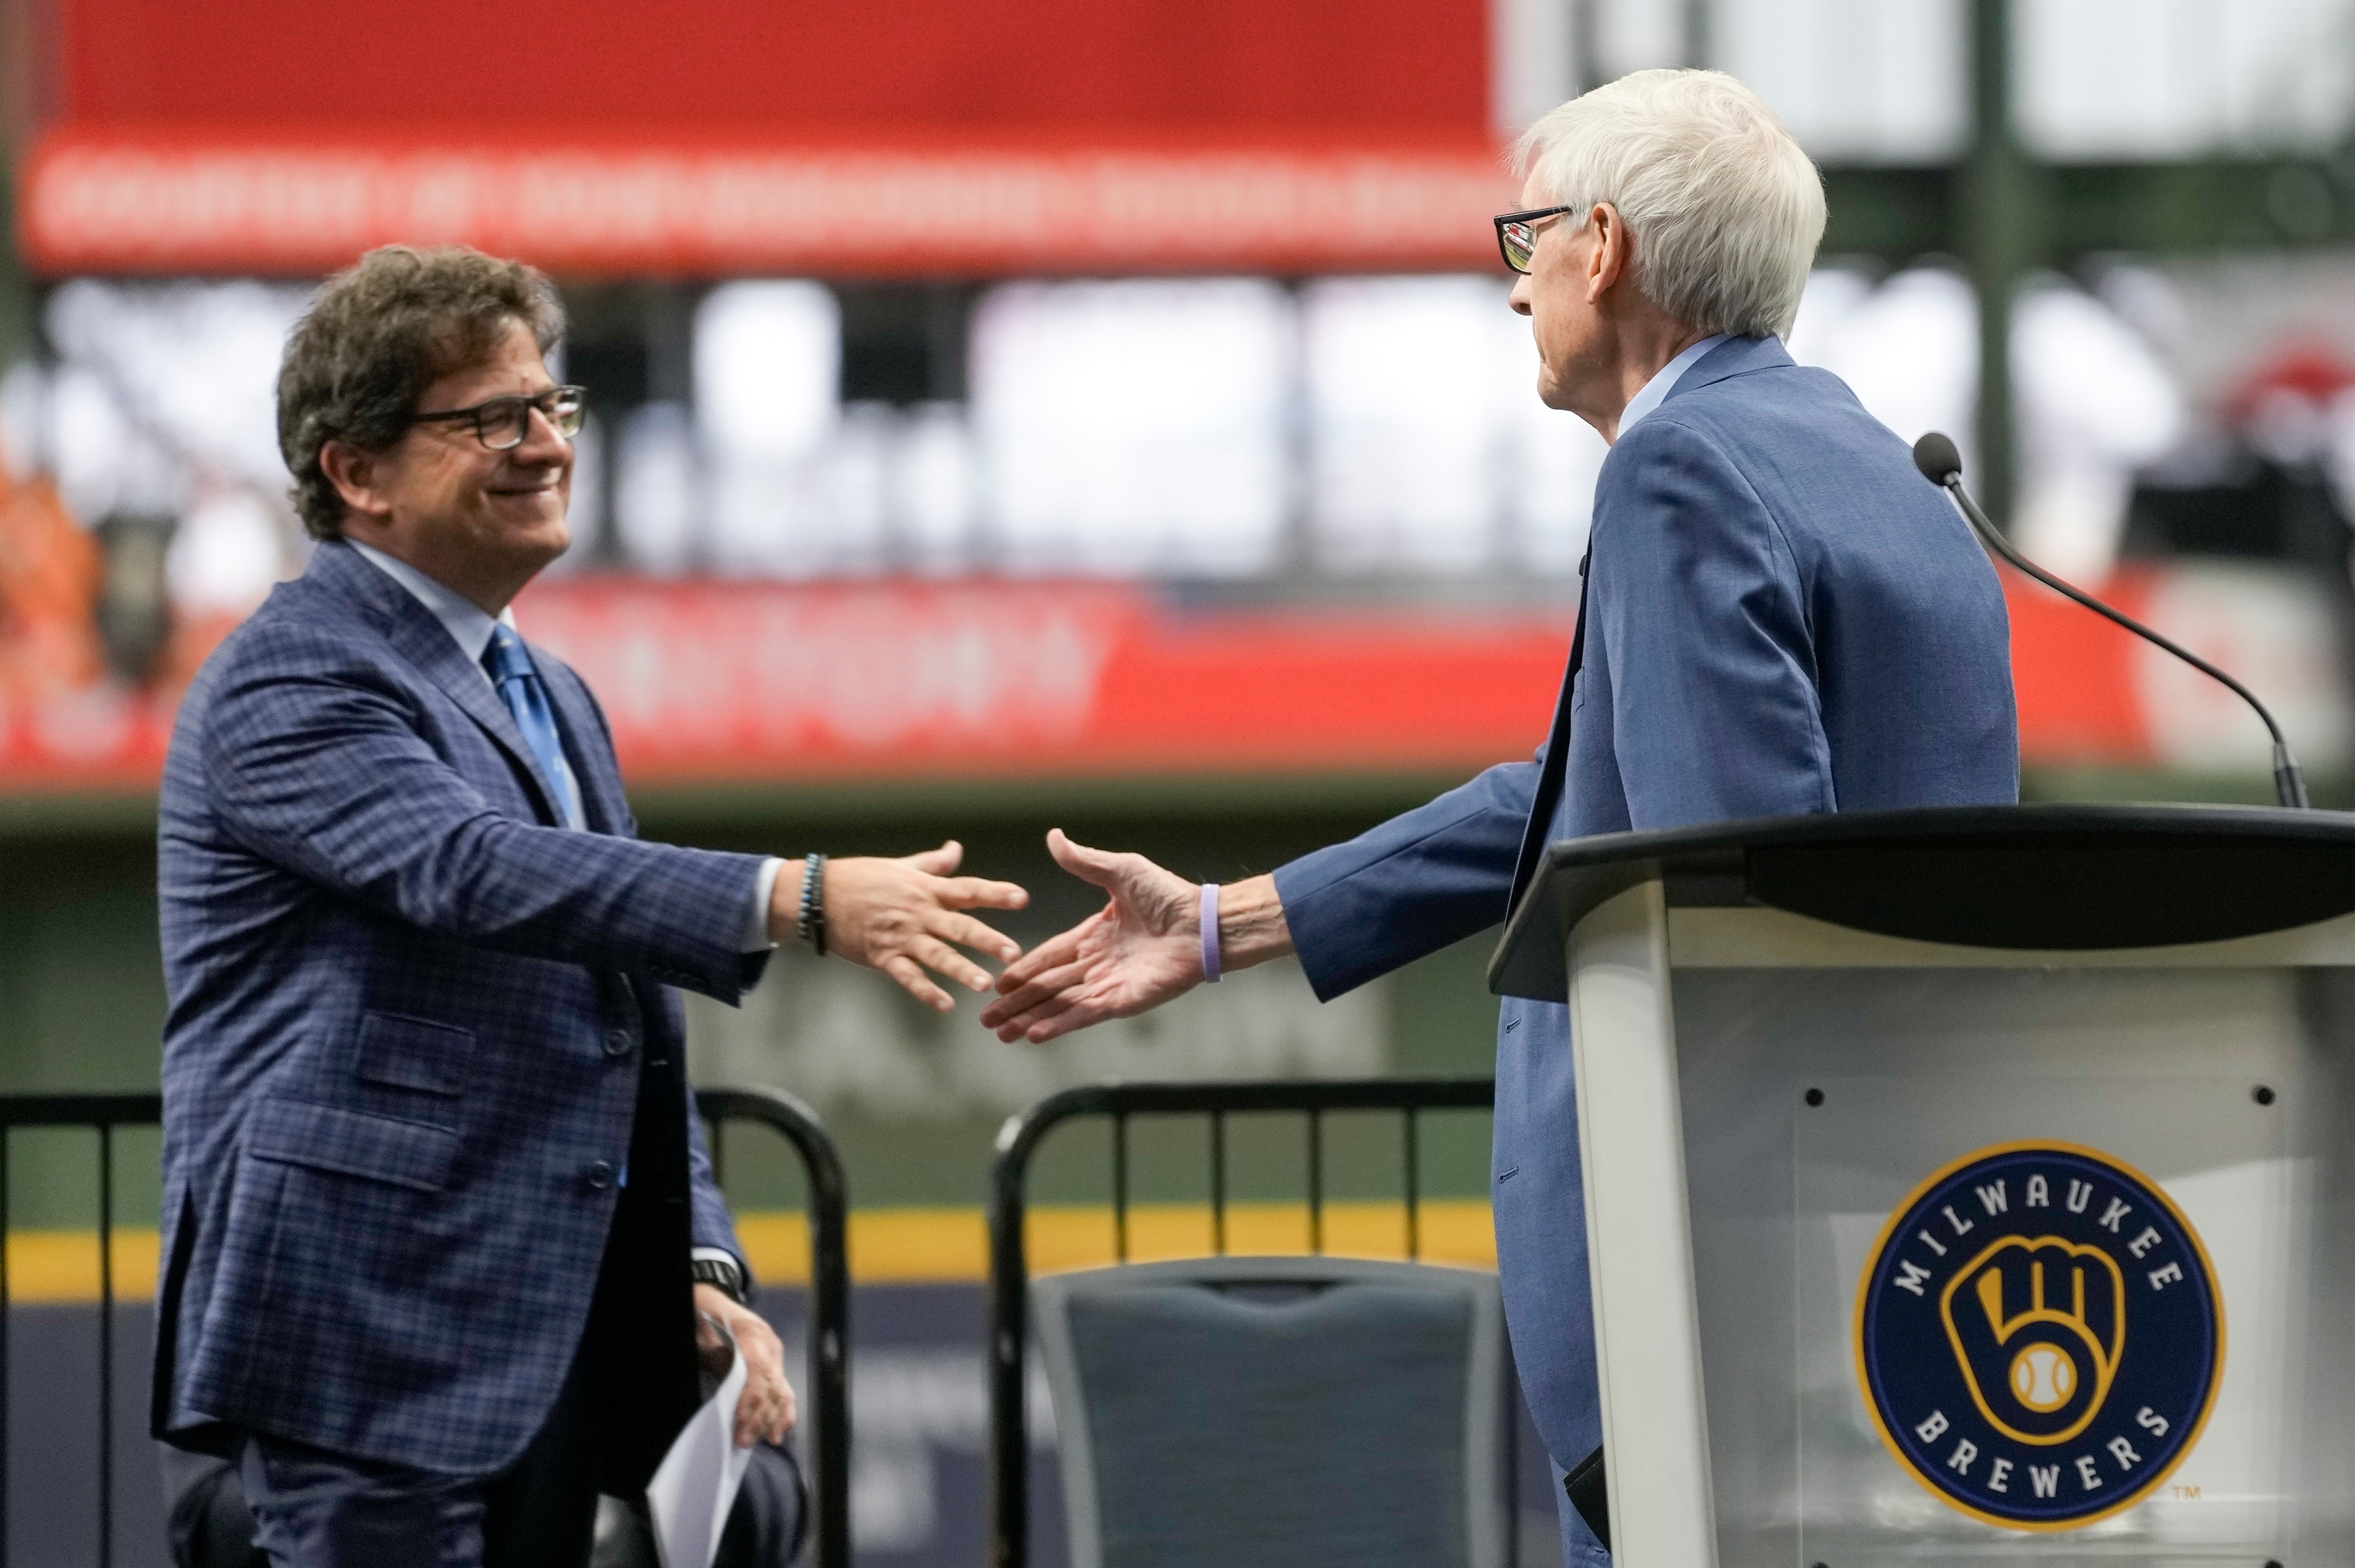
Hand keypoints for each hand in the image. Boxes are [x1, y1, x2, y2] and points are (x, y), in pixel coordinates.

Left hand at [694, 1282, 795, 1447]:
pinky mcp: (774, 1366)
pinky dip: (783, 1413)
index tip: (741, 1419)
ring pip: (782, 1391)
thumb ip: (717, 1357)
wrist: (711, 1303)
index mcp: (752, 1333)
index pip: (758, 1370)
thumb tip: (729, 1387)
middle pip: (772, 1385)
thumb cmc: (704, 1318)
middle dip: (760, 1416)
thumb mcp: (704, 1334)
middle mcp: (769, 1345)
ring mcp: (775, 1356)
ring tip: (765, 1440)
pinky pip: (784, 1391)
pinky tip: (778, 1432)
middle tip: (743, 1440)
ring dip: (774, 1419)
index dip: (752, 1397)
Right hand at [777, 841, 1028, 1011]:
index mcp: (926, 889)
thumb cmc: (862, 878)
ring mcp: (901, 936)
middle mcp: (918, 912)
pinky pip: (908, 977)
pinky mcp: (882, 956)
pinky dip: (926, 991)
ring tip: (984, 984)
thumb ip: (933, 863)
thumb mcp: (901, 867)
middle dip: (987, 940)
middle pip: (959, 926)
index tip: (1022, 899)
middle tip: (1014, 954)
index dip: (995, 893)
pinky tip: (946, 1005)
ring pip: (936, 955)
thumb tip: (956, 849)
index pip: (968, 889)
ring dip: (961, 970)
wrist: (818, 895)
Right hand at [980, 830, 1206, 1043]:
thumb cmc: (1169, 894)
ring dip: (1030, 1019)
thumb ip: (1084, 861)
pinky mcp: (1124, 1001)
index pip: (1049, 956)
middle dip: (1016, 1003)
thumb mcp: (1120, 871)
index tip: (997, 984)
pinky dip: (1059, 1024)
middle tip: (986, 1020)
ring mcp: (1109, 984)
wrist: (1203, 922)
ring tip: (1001, 1034)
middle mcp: (1098, 964)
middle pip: (1047, 987)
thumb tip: (1053, 836)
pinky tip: (1033, 1034)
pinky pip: (1084, 1014)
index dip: (1022, 971)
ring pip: (1060, 1005)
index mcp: (1094, 935)